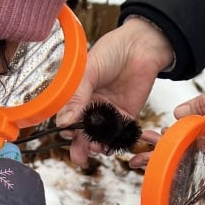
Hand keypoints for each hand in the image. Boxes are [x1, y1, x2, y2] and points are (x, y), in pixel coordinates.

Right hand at [56, 16, 173, 166]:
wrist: (141, 46)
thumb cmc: (112, 52)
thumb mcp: (88, 71)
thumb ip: (77, 97)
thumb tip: (63, 122)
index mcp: (78, 94)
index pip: (68, 117)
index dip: (67, 129)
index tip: (68, 135)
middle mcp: (92, 106)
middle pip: (83, 132)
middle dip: (80, 146)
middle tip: (79, 157)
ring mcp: (109, 112)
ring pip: (99, 136)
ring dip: (96, 146)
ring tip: (96, 149)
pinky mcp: (127, 116)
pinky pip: (119, 134)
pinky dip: (114, 143)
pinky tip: (109, 148)